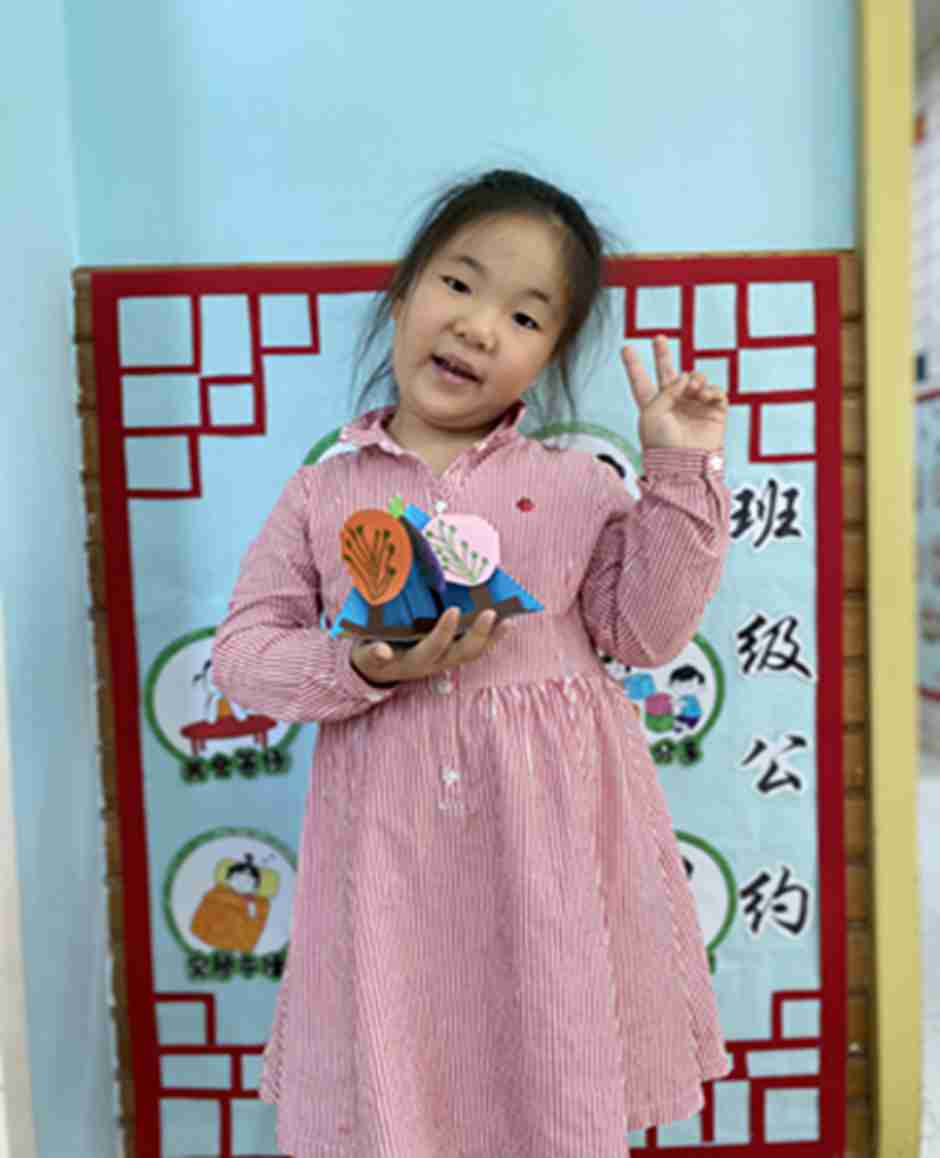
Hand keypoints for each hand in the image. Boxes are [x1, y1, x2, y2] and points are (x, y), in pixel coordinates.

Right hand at [351, 607, 505, 684]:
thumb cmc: (372, 655)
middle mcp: (436, 663)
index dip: (444, 632)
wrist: (377, 668)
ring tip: (509, 619)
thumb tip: (380, 652)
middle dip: (479, 635)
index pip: (433, 647)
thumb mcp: (367, 655)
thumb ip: (373, 653)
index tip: (453, 610)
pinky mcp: (452, 653)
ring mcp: (447, 659)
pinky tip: (505, 621)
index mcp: (415, 661)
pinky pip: (477, 648)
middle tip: (492, 613)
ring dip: (493, 637)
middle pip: (463, 654)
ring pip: (475, 652)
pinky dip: (492, 637)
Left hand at [621, 335, 727, 451]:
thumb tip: (687, 377)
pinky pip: (716, 391)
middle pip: (666, 373)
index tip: (625, 348)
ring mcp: (694, 406)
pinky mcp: (714, 412)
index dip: (633, 365)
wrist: (684, 462)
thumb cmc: (662, 442)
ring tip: (693, 389)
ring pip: (696, 378)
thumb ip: (666, 389)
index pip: (641, 381)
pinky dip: (712, 391)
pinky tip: (706, 398)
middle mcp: (673, 403)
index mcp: (652, 405)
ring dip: (695, 379)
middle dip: (662, 355)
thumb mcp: (652, 412)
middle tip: (658, 338)